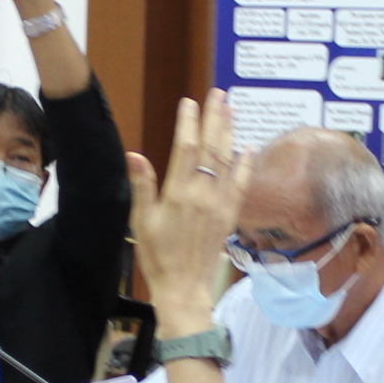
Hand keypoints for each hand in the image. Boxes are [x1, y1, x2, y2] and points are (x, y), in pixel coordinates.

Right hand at [126, 93, 246, 324]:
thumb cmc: (157, 256)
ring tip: (232, 110)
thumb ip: (142, 187)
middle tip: (219, 94)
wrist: (184, 288)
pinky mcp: (230, 215)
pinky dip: (245, 164)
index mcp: (179, 194)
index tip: (190, 103)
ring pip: (228, 160)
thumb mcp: (141, 222)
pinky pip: (241, 184)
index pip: (185, 148)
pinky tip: (248, 148)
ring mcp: (220, 204)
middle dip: (215, 118)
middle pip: (211, 148)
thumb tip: (135, 155)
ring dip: (230, 133)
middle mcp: (203, 195)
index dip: (189, 123)